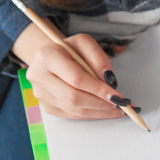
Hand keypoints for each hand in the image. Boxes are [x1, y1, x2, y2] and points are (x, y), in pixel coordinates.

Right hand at [14, 23, 132, 119]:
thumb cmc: (71, 50)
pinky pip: (73, 115)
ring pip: (75, 110)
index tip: (117, 95)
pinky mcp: (47, 106)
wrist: (51, 58)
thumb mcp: (85, 44)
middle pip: (74, 97)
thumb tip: (110, 80)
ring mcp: (41, 94)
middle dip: (101, 103)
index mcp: (47, 56)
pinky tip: (106, 111)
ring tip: (119, 109)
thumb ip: (98, 58)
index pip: (76, 78)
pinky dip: (93, 114)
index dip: (98, 89)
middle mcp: (38, 76)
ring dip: (101, 112)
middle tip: (121, 104)